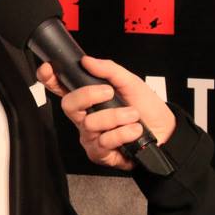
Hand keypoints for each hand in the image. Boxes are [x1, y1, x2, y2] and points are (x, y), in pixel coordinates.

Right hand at [37, 55, 175, 170]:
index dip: (49, 78)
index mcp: (88, 97)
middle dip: (88, 95)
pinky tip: (134, 131)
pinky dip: (123, 133)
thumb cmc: (146, 107)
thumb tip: (87, 60)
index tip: (49, 69)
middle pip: (68, 105)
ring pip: (89, 124)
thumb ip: (109, 70)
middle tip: (109, 93)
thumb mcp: (131, 82)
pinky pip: (103, 142)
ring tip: (133, 116)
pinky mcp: (99, 154)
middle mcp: (84, 117)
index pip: (60, 87)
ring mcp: (90, 136)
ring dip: (116, 117)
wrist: (165, 132)